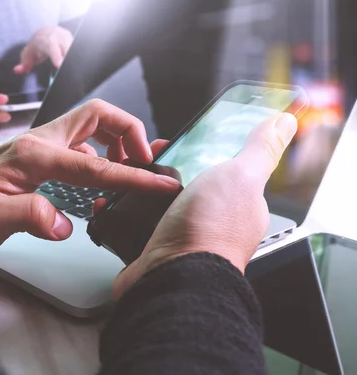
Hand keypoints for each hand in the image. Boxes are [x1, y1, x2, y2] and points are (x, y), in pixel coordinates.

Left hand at [0, 99, 180, 256]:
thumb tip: (63, 224)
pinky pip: (79, 145)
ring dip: (116, 141)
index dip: (132, 176)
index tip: (160, 183)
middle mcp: (38, 141)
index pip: (94, 164)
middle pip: (96, 115)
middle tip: (144, 163)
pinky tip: (100, 177)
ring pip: (90, 126)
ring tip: (128, 171)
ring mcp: (38, 146)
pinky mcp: (37, 156)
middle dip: (129, 132)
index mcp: (32, 154)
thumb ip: (28, 216)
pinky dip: (100, 154)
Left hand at [13, 26, 73, 74]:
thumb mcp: (28, 55)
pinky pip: (77, 49)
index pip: (52, 47)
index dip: (56, 56)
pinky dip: (76, 58)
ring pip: (74, 48)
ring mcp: (68, 37)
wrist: (46, 33)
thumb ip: (24, 64)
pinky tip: (76, 67)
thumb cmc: (37, 46)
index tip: (59, 65)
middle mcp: (59, 36)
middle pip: (67, 46)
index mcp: (46, 39)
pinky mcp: (74, 40)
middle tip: (68, 72)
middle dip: (68, 59)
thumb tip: (17, 70)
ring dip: (73, 60)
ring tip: (73, 71)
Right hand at [112, 113, 297, 298]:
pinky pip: (140, 223)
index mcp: (241, 205)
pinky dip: (127, 211)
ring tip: (130, 174)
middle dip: (168, 168)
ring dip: (144, 189)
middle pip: (190, 184)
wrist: (170, 279)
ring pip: (162, 204)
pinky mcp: (156, 248)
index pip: (226, 170)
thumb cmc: (210, 233)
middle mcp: (214, 223)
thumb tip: (283, 123)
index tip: (183, 140)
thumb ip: (260, 150)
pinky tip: (119, 202)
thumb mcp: (240, 176)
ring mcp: (184, 237)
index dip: (204, 151)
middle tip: (149, 157)